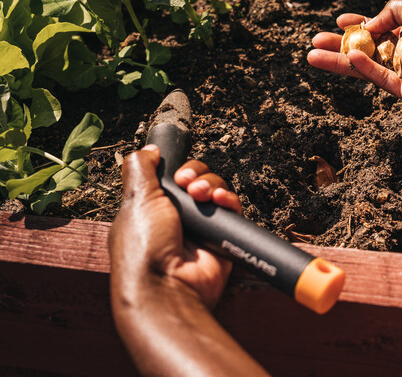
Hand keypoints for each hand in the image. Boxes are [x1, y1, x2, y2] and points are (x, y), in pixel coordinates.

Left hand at [109, 145, 241, 307]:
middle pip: (197, 181)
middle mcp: (177, 218)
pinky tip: (220, 202)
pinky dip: (229, 201)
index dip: (178, 170)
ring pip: (217, 191)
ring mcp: (201, 229)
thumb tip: (150, 150)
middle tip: (188, 185)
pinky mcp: (222, 239)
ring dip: (212, 186)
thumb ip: (141, 169)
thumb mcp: (135, 199)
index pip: (173, 178)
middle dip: (197, 176)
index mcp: (152, 209)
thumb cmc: (143, 248)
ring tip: (203, 196)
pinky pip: (233, 210)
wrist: (166, 285)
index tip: (176, 174)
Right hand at [308, 0, 401, 111]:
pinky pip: (379, 78)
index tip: (339, 21)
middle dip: (341, 44)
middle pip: (367, 47)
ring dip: (339, 60)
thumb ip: (392, 11)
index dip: (360, 24)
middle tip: (315, 41)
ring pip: (366, 65)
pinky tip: (347, 58)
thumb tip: (368, 23)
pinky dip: (363, 68)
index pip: (381, 26)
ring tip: (312, 55)